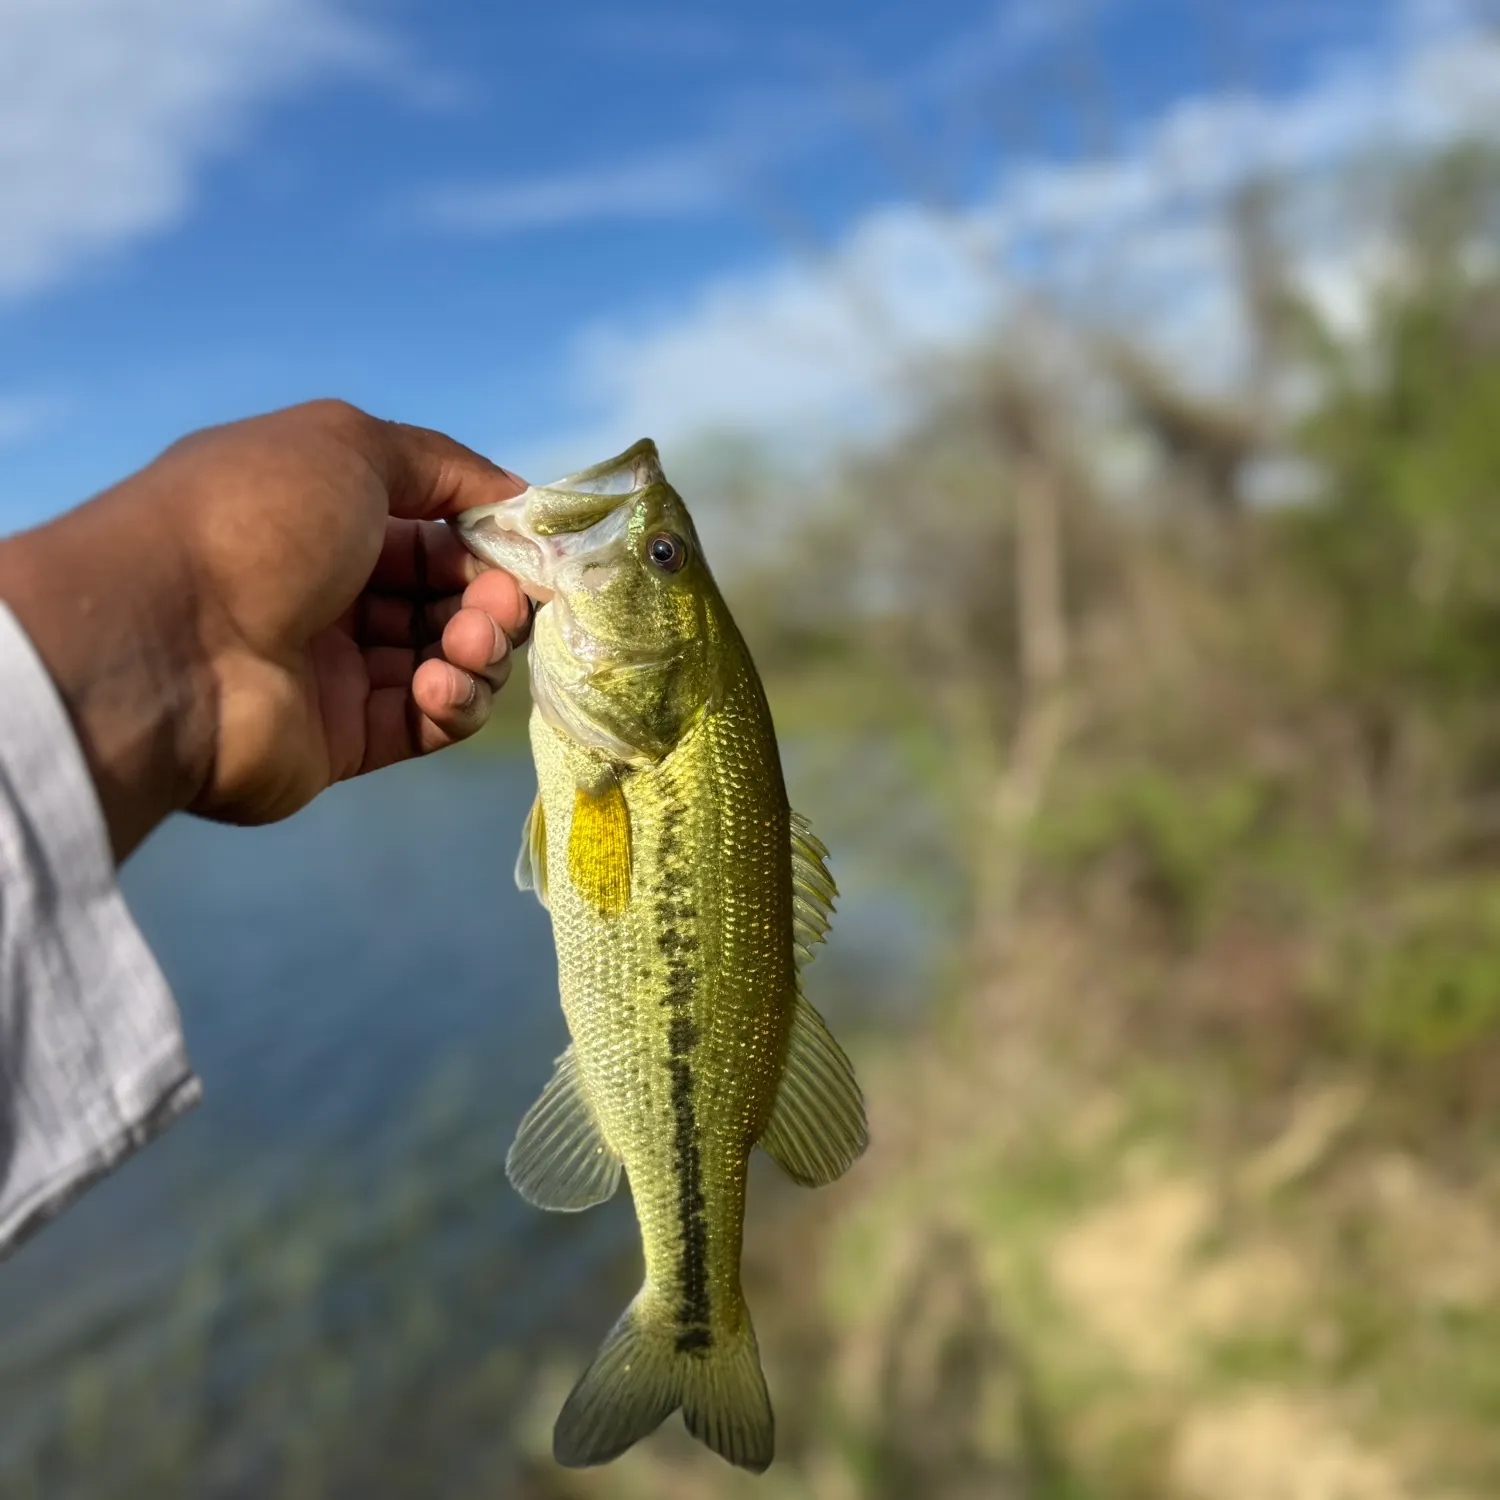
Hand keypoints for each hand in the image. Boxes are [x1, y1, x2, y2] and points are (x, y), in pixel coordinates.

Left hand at [0, 400, 529, 860]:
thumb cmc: (257, 521)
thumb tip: (516, 496)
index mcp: (322, 516)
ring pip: (447, 659)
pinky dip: (453, 701)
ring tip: (471, 643)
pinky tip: (440, 685)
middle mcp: (328, 589)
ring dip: (480, 648)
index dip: (490, 536)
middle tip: (505, 603)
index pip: (432, 527)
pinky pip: (427, 720)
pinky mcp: (344, 740)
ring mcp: (336, 668)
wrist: (166, 644)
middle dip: (493, 596)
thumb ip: (440, 464)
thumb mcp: (348, 446)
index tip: (538, 549)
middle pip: (447, 596)